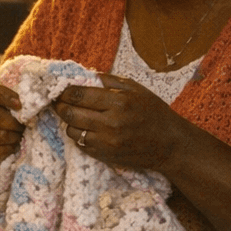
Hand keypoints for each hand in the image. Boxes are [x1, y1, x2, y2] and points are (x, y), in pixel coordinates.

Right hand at [0, 78, 24, 166]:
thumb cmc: (9, 111)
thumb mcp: (13, 98)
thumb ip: (22, 93)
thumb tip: (42, 92)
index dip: (4, 96)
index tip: (20, 104)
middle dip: (15, 122)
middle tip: (26, 124)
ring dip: (15, 136)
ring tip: (21, 134)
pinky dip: (11, 148)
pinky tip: (14, 144)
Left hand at [51, 73, 188, 171]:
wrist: (170, 144)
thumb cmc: (154, 112)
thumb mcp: (136, 89)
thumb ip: (109, 80)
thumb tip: (84, 75)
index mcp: (119, 102)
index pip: (78, 95)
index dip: (64, 92)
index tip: (61, 90)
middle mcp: (110, 123)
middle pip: (69, 113)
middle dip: (60, 105)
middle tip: (60, 102)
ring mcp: (106, 142)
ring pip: (71, 130)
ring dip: (69, 122)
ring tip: (77, 116)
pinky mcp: (104, 155)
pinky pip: (80, 144)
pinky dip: (79, 135)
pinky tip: (87, 129)